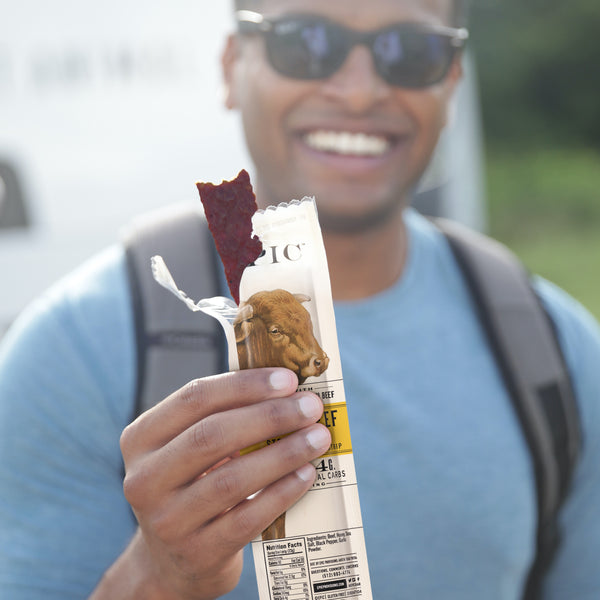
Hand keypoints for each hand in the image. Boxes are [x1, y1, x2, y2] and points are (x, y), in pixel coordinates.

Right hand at [100, 368, 330, 599]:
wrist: (172, 560)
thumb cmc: (192, 484)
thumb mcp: (189, 447)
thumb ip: (224, 415)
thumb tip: (286, 388)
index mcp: (141, 438)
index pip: (194, 398)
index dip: (244, 385)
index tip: (288, 379)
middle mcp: (144, 478)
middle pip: (213, 435)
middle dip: (270, 416)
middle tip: (311, 406)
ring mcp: (167, 521)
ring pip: (232, 479)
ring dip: (283, 453)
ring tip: (318, 438)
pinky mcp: (197, 553)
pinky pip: (247, 519)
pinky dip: (281, 492)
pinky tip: (306, 474)